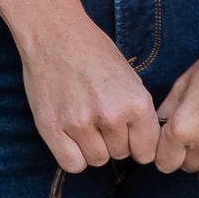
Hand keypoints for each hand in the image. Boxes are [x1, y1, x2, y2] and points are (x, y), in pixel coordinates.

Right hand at [20, 11, 161, 172]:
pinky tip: (71, 136)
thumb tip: (143, 141)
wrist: (55, 33)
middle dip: (114, 141)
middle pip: (120, 155)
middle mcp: (110, 116)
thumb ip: (138, 112)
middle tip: (101, 118)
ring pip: (97, 160)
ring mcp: (79, 124)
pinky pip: (72, 164)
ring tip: (85, 122)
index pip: (146, 151)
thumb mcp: (130, 77)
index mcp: (135, 102)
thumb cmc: (93, 51)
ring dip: (93, 147)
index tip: (129, 136)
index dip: (138, 145)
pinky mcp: (52, 128)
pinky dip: (73, 155)